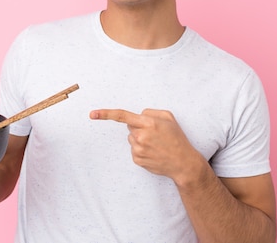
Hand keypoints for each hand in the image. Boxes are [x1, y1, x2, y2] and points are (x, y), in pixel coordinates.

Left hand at [90, 108, 204, 182]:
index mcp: (149, 123)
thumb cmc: (177, 139)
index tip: (92, 114)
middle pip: (130, 127)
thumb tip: (138, 115)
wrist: (183, 163)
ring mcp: (138, 149)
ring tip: (156, 145)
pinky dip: (142, 150)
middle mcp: (141, 136)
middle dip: (139, 128)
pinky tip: (153, 153)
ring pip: (132, 139)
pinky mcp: (137, 159)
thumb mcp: (168, 118)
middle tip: (155, 135)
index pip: (123, 116)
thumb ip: (151, 112)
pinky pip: (134, 150)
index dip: (106, 114)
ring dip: (141, 140)